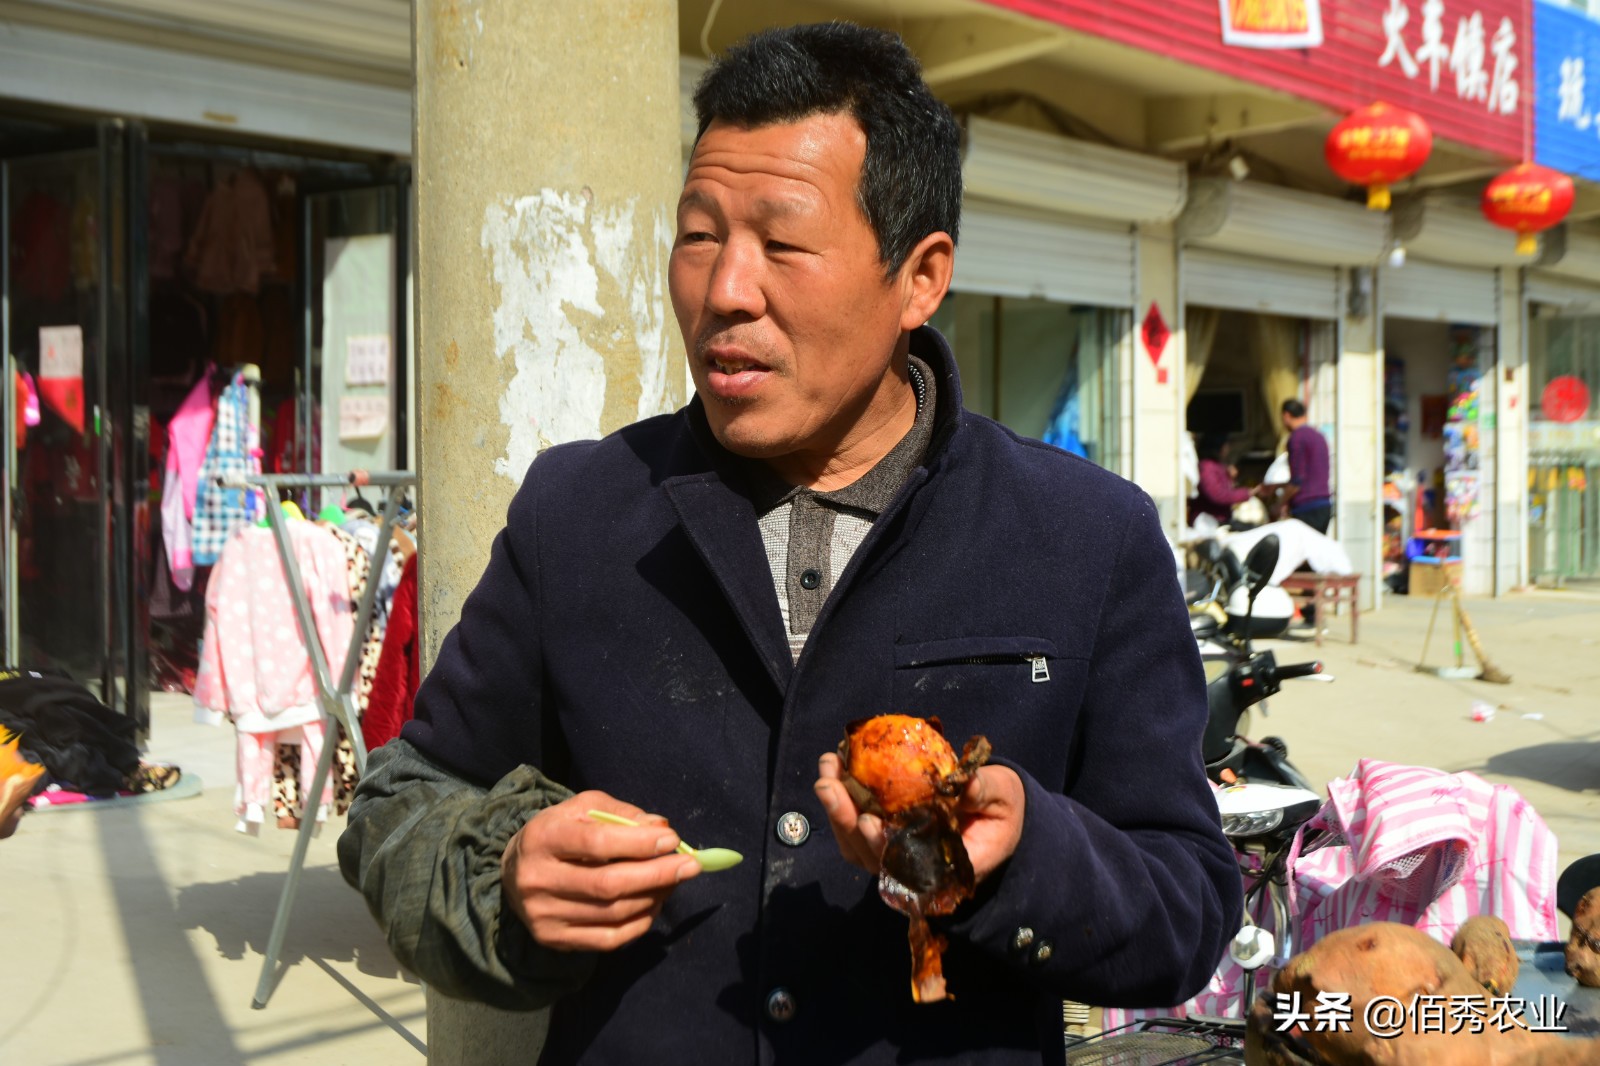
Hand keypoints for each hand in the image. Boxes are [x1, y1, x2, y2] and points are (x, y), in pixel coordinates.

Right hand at [501, 790, 700, 952]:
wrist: (514, 871)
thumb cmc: (559, 832)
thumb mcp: (582, 808)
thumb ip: (620, 813)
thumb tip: (661, 827)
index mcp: (543, 838)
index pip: (595, 843)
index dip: (638, 843)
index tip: (672, 840)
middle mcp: (538, 879)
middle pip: (607, 884)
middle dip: (656, 875)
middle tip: (690, 865)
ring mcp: (544, 915)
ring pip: (612, 913)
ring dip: (653, 897)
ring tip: (675, 881)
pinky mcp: (554, 940)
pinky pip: (609, 939)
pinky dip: (640, 923)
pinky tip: (654, 904)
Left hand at [814, 754, 1025, 883]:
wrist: (998, 813)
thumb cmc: (1002, 809)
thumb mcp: (1003, 797)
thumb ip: (984, 791)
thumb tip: (962, 784)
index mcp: (949, 869)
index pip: (910, 869)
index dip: (885, 849)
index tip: (869, 823)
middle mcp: (917, 871)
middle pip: (872, 857)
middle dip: (845, 821)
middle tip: (828, 784)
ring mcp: (898, 857)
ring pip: (857, 846)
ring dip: (836, 809)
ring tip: (827, 769)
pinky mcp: (886, 839)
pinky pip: (856, 829)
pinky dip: (842, 802)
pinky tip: (835, 770)